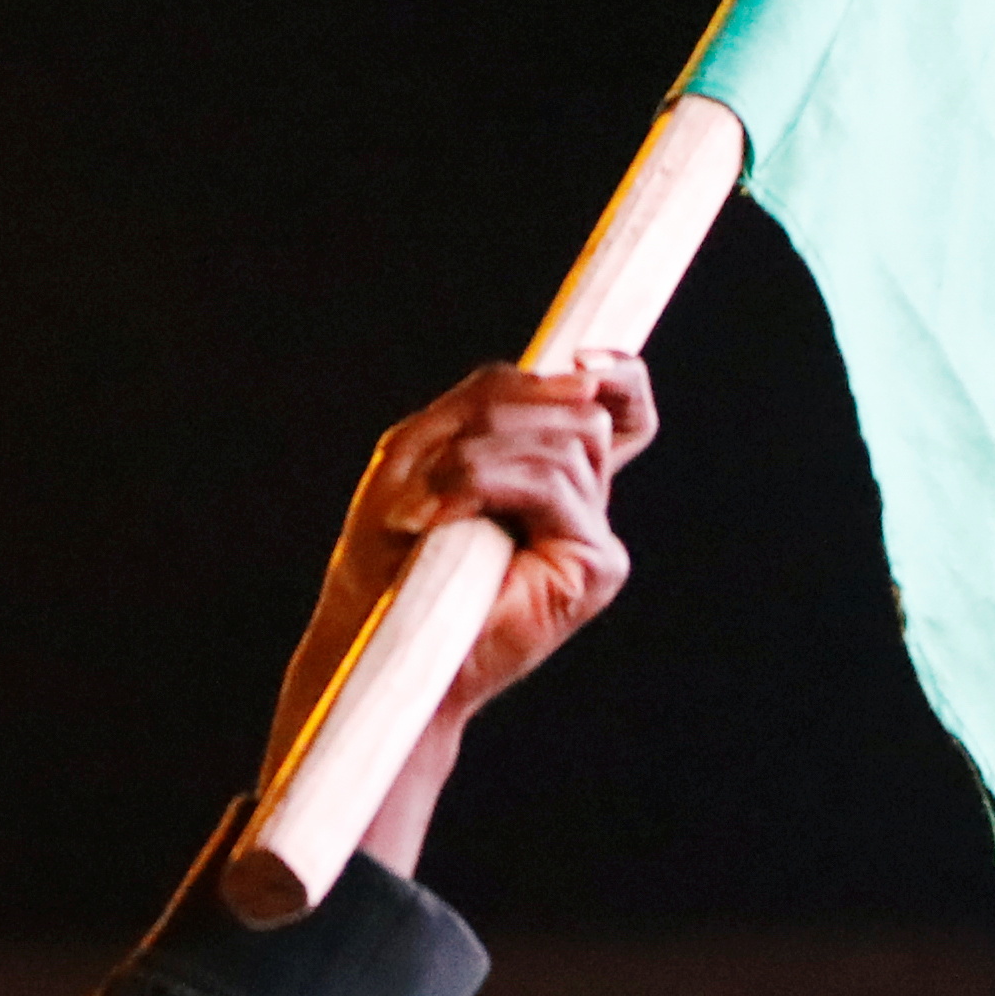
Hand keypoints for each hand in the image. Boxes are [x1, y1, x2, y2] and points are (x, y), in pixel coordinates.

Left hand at [262, 354, 656, 875]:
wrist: (377, 636)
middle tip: (433, 465)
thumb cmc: (392, 548)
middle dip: (501, 418)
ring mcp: (592, 535)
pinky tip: (440, 519)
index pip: (617, 402)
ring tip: (425, 505)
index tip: (584, 359)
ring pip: (567, 442)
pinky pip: (554, 484)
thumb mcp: (425, 446)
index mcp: (549, 466)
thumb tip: (577, 374)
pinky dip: (488, 484)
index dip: (617, 373)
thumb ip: (492, 397)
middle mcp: (581, 498)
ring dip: (482, 457)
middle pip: (578, 410)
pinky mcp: (595, 568)